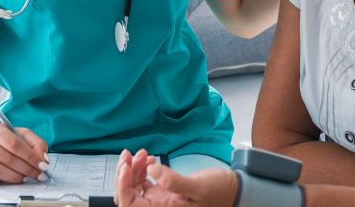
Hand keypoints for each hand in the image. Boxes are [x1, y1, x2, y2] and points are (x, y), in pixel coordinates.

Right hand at [0, 123, 49, 185]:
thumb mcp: (19, 134)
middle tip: (38, 175)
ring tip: (26, 179)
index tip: (43, 165)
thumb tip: (43, 158)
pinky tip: (5, 181)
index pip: (14, 144)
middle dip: (26, 169)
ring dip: (15, 177)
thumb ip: (35, 143)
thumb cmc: (2, 140)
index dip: (30, 157)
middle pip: (7, 158)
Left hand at [115, 149, 237, 206]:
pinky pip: (144, 181)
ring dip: (133, 168)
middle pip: (127, 195)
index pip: (129, 204)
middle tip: (131, 154)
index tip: (125, 166)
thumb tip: (151, 169)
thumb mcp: (197, 187)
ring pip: (133, 187)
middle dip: (125, 173)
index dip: (122, 186)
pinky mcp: (163, 191)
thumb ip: (173, 181)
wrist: (232, 191)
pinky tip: (149, 159)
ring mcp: (159, 200)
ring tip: (142, 153)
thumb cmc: (218, 193)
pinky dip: (142, 168)